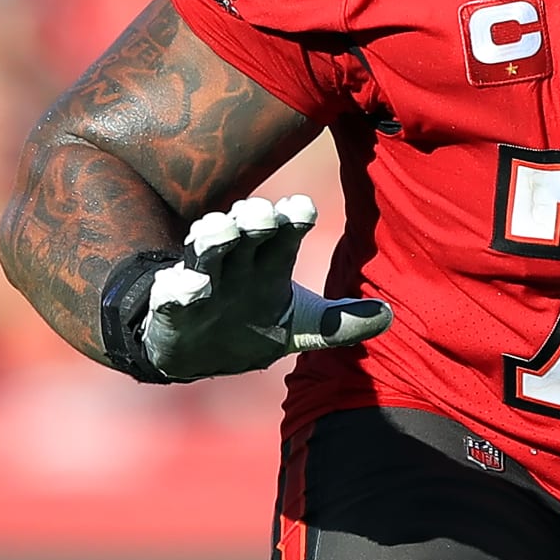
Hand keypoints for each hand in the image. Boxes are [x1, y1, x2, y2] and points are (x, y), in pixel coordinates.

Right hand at [140, 194, 391, 379]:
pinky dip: (177, 288)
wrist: (200, 350)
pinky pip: (171, 294)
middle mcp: (240, 262)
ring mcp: (205, 280)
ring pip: (207, 248)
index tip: (302, 209)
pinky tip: (186, 284)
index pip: (286, 228)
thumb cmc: (256, 323)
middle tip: (261, 215)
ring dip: (214, 235)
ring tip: (223, 230)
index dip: (293, 215)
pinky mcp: (173, 307)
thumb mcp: (303, 325)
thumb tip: (389, 316)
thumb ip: (341, 322)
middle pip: (247, 228)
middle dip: (254, 217)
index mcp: (273, 260)